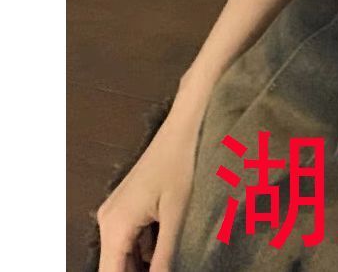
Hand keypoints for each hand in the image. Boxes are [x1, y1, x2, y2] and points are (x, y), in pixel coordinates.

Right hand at [95, 103, 202, 271]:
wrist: (186, 124)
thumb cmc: (183, 162)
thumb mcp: (177, 215)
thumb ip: (164, 257)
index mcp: (114, 225)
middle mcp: (108, 220)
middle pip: (115, 266)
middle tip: (170, 269)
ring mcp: (117, 211)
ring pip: (124, 255)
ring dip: (143, 267)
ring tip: (171, 264)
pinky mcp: (129, 205)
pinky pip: (132, 239)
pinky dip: (146, 251)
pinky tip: (169, 255)